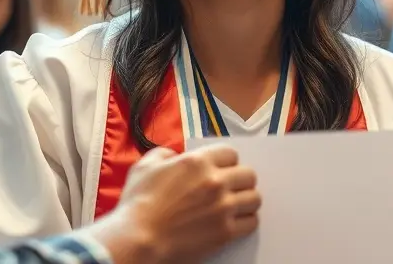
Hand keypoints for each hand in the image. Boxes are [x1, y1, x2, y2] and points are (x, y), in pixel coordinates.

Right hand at [90, 144, 259, 263]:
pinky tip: (235, 221)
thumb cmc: (138, 203)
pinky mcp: (225, 232)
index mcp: (198, 162)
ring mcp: (223, 208)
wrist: (138, 239)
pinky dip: (246, 221)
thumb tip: (174, 155)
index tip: (222, 168)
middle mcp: (216, 182)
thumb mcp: (145, 166)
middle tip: (231, 186)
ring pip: (254, 198)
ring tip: (236, 204)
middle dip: (240, 179)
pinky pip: (251, 222)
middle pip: (248, 175)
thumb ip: (164, 154)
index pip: (231, 153)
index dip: (226, 161)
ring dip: (246, 200)